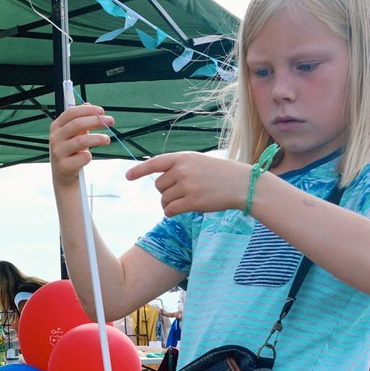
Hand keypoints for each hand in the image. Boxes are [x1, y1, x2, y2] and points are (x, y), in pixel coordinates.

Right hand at [49, 103, 113, 188]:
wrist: (64, 178)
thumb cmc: (71, 153)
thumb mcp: (73, 135)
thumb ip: (80, 120)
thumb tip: (88, 104)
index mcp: (56, 127)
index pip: (71, 112)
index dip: (88, 110)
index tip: (102, 111)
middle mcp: (55, 138)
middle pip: (77, 124)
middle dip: (96, 121)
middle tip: (111, 121)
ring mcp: (58, 152)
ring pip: (81, 141)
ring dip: (98, 138)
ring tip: (107, 139)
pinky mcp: (64, 166)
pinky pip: (82, 157)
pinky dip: (89, 156)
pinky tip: (89, 157)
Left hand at [124, 150, 253, 216]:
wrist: (241, 184)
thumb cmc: (220, 174)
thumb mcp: (198, 162)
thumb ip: (178, 168)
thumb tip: (159, 182)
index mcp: (183, 157)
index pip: (155, 163)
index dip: (139, 170)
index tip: (128, 176)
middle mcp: (182, 170)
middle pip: (159, 185)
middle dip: (166, 191)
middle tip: (181, 192)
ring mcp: (187, 186)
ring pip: (164, 199)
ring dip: (169, 204)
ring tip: (185, 201)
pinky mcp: (192, 202)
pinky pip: (170, 210)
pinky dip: (170, 213)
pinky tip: (179, 211)